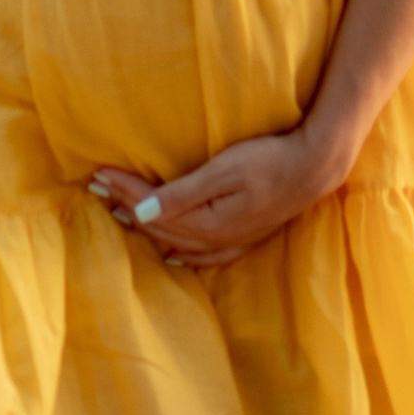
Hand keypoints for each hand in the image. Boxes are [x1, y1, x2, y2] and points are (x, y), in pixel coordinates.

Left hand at [86, 128, 342, 271]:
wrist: (317, 166)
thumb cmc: (269, 159)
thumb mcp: (223, 171)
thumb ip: (183, 194)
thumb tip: (142, 213)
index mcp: (206, 222)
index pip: (154, 208)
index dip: (124, 191)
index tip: (98, 174)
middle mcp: (214, 238)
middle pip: (160, 225)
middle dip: (126, 206)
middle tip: (96, 188)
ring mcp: (231, 240)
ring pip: (177, 239)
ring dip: (147, 226)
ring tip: (118, 213)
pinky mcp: (245, 236)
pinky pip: (205, 255)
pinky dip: (184, 254)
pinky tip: (171, 255)